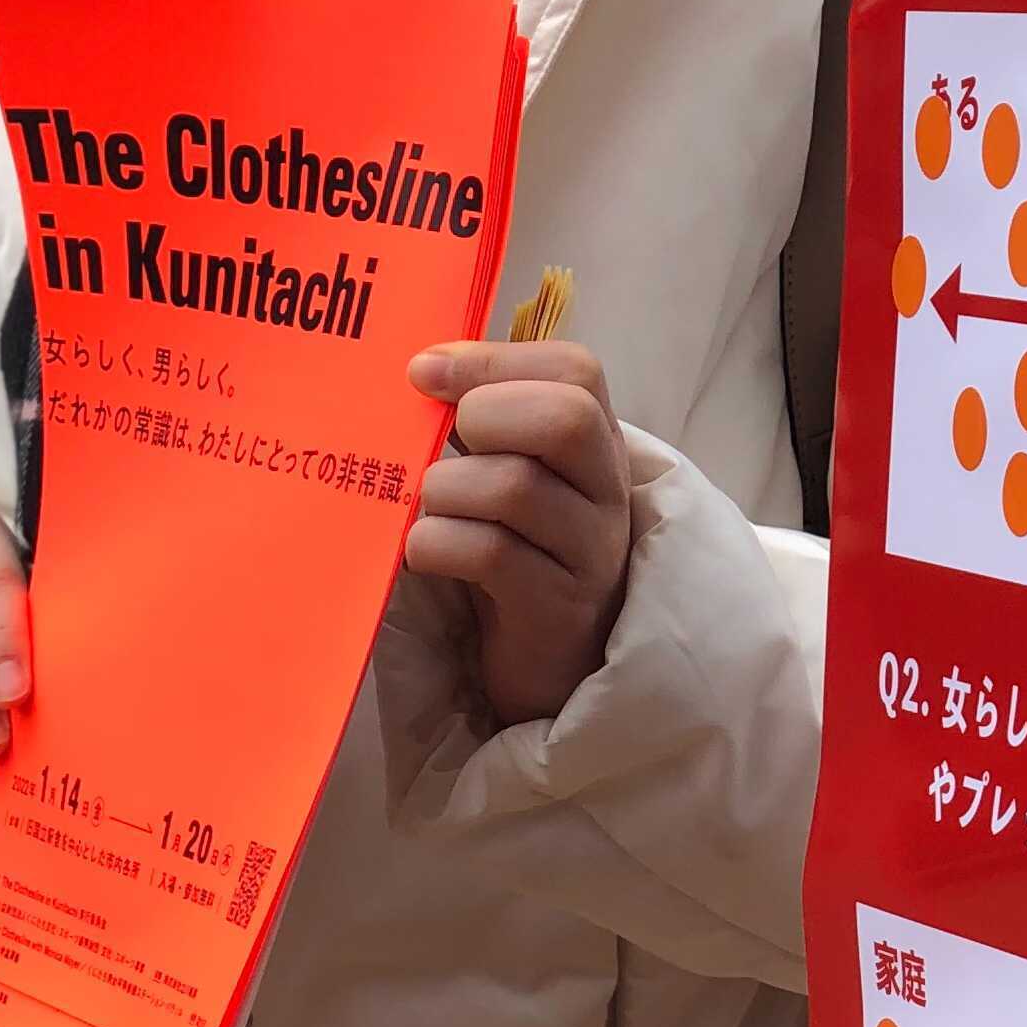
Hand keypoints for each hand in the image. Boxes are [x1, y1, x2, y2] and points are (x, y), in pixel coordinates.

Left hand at [404, 338, 632, 725]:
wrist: (548, 666)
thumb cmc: (517, 556)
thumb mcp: (507, 478)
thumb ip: (481, 426)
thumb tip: (420, 371)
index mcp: (596, 443)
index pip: (575, 370)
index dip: (494, 360)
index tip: (423, 372)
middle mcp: (606, 490)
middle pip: (565, 418)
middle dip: (484, 416)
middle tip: (439, 449)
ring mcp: (590, 551)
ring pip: (517, 487)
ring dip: (446, 489)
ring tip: (427, 509)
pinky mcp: (558, 607)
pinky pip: (492, 554)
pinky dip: (438, 543)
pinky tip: (424, 551)